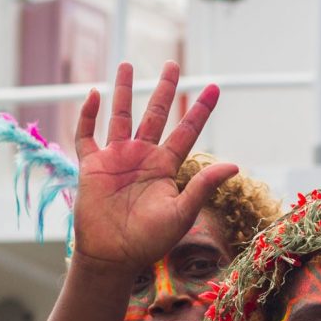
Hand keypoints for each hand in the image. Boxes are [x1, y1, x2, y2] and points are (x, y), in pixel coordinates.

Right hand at [70, 61, 233, 269]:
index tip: (215, 86)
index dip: (200, 109)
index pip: (187, 130)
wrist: (112, 256)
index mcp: (165, 166)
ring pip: (120, 116)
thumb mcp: (181, 213)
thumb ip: (203, 186)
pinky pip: (87, 135)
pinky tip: (93, 94)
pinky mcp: (92, 166)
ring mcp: (116, 158)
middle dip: (164, 89)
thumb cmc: (149, 241)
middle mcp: (142, 156)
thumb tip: (234, 165)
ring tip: (127, 64)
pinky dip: (87, 115)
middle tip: (172, 63)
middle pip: (155, 114)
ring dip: (123, 91)